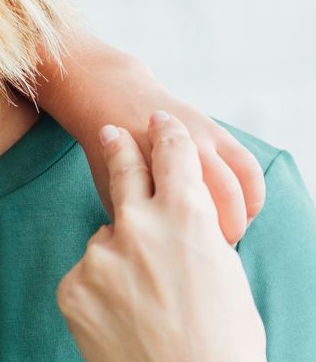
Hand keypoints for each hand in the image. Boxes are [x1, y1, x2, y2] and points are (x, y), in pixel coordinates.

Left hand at [42, 45, 264, 243]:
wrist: (116, 98)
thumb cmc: (111, 157)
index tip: (189, 263)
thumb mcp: (109, 193)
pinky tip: (246, 213)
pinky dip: (252, 194)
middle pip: (208, 210)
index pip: (173, 229)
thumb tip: (155, 258)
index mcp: (139, 182)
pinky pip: (246, 167)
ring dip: (236, 219)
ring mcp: (196, 141)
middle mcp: (173, 161)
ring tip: (228, 236)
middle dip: (215, 238)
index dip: (188, 250)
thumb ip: (131, 225)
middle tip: (211, 254)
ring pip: (231, 190)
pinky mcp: (216, 132)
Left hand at [56, 113, 278, 361]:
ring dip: (119, 268)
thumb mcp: (223, 273)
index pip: (173, 156)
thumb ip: (191, 240)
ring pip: (104, 247)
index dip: (165, 135)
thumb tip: (175, 230)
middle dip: (119, 147)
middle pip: (123, 170)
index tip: (155, 120)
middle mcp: (139, 224)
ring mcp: (101, 254)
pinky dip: (100, 300)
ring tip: (148, 314)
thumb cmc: (228, 343)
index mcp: (188, 214)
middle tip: (110, 130)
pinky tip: (124, 329)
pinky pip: (85, 282)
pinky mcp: (73, 287)